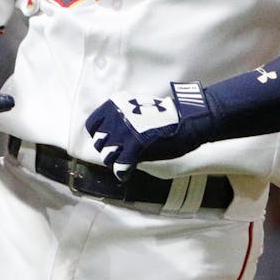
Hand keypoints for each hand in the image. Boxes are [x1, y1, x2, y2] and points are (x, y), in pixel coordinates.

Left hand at [84, 85, 209, 179]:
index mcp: (116, 104)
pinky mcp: (134, 147)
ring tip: (125, 163)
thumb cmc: (167, 115)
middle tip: (120, 154)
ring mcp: (124, 132)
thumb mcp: (139, 107)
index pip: (93, 124)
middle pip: (100, 142)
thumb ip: (123, 117)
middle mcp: (116, 117)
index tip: (107, 141)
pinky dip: (122, 173)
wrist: (186, 120)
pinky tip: (126, 174)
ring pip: (108, 156)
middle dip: (109, 150)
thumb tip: (110, 132)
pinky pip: (120, 166)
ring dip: (115, 162)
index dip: (100, 136)